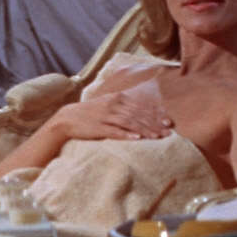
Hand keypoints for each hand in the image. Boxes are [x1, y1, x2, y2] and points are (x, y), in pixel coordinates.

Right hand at [43, 90, 173, 142]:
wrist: (67, 118)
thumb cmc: (91, 113)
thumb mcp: (108, 104)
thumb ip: (124, 107)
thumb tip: (142, 112)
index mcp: (117, 98)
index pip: (141, 106)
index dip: (156, 114)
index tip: (168, 121)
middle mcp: (113, 105)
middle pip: (138, 115)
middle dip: (155, 124)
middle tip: (168, 132)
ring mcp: (106, 116)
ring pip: (130, 123)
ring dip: (145, 130)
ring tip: (157, 137)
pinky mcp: (99, 127)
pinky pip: (115, 131)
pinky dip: (127, 134)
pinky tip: (137, 138)